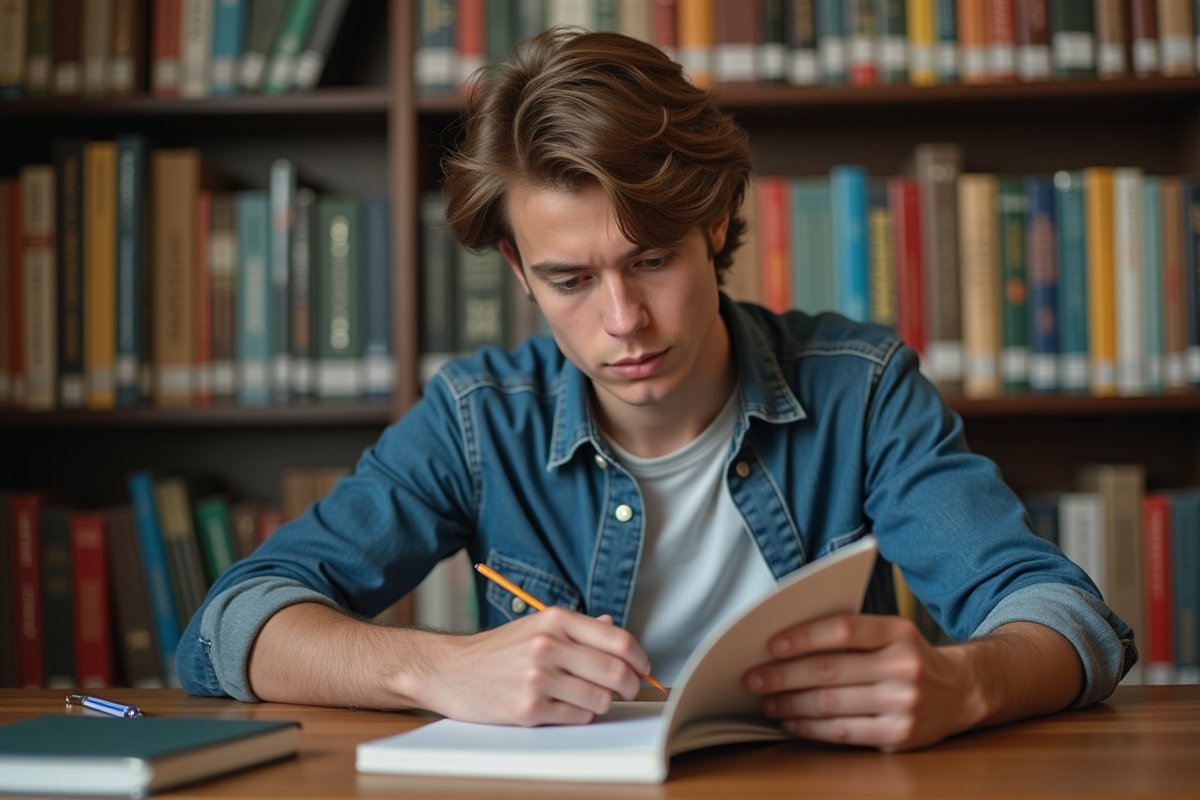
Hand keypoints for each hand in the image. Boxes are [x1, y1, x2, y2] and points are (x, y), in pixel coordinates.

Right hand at [408, 607, 649, 726]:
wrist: (449, 670)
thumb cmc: (496, 650)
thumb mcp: (536, 626)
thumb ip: (578, 629)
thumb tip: (613, 630)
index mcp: (554, 620)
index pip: (618, 640)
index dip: (639, 658)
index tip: (643, 669)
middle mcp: (547, 645)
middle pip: (615, 672)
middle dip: (630, 686)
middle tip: (628, 691)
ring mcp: (537, 678)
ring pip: (600, 699)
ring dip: (602, 703)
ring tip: (586, 698)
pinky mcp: (528, 709)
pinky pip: (577, 718)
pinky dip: (579, 716)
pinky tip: (563, 707)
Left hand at [742, 613, 981, 751]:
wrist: (960, 691)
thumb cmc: (909, 657)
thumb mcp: (891, 633)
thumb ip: (851, 633)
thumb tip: (786, 643)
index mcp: (898, 632)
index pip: (843, 630)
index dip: (804, 637)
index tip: (771, 645)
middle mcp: (904, 667)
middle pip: (830, 671)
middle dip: (783, 676)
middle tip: (752, 678)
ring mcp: (904, 704)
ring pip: (831, 705)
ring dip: (790, 704)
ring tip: (766, 701)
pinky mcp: (899, 736)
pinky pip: (843, 732)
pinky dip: (810, 728)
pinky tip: (791, 722)